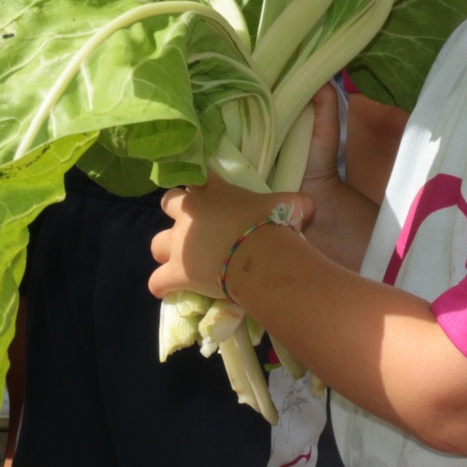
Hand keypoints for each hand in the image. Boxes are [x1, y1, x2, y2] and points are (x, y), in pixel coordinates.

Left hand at [153, 174, 310, 299]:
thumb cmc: (274, 226)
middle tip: (193, 227)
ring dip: (166, 250)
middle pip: (168, 203)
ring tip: (181, 260)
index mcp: (214, 191)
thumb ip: (296, 203)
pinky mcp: (175, 272)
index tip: (206, 192)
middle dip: (176, 213)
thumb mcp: (292, 205)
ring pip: (156, 244)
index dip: (201, 185)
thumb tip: (309, 207)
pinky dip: (161, 286)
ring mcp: (179, 243)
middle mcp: (190, 213)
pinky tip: (168, 290)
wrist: (259, 257)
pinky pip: (156, 281)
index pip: (198, 177)